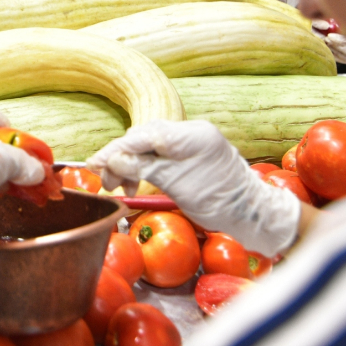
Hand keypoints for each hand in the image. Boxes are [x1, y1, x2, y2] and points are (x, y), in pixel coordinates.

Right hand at [87, 120, 300, 255]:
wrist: (251, 213)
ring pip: (150, 146)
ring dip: (132, 164)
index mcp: (190, 134)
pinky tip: (136, 179)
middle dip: (121, 159)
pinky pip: (161, 153)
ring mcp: (192, 141)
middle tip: (106, 183)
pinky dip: (146, 166)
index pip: (142, 136)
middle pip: (143, 138)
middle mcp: (191, 131)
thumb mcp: (175, 185)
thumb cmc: (217, 201)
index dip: (114, 151)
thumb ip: (142, 168)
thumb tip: (112, 160)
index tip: (94, 164)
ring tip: (121, 186)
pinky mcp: (192, 153)